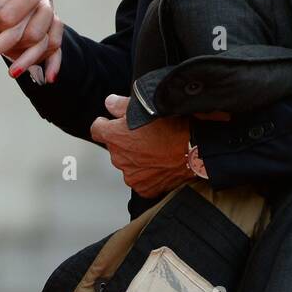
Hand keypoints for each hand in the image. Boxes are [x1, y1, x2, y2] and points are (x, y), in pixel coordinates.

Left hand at [89, 94, 227, 197]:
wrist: (194, 150)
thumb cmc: (172, 127)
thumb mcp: (146, 107)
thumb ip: (120, 105)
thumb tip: (109, 103)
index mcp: (114, 137)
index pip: (97, 129)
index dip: (105, 124)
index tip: (113, 123)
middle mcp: (118, 158)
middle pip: (115, 147)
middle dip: (125, 142)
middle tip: (145, 136)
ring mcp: (130, 175)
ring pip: (127, 164)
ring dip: (135, 158)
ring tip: (155, 150)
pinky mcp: (143, 188)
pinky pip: (140, 179)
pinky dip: (147, 173)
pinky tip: (159, 164)